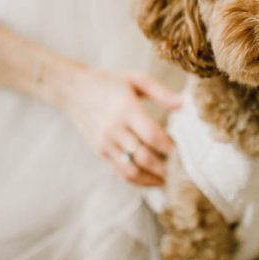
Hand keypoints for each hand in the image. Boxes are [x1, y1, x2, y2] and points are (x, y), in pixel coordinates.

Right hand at [62, 66, 181, 185]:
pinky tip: (153, 180)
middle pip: (143, 156)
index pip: (151, 135)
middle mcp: (114, 129)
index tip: (186, 152)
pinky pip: (121, 172)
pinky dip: (139, 180)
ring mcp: (106, 143)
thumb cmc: (108, 81)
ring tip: (171, 180)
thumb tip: (183, 104)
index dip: (170, 147)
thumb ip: (160, 92)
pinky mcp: (100, 152)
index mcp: (125, 109)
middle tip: (184, 172)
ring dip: (153, 179)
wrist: (72, 89)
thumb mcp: (135, 78)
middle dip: (166, 168)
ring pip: (132, 170)